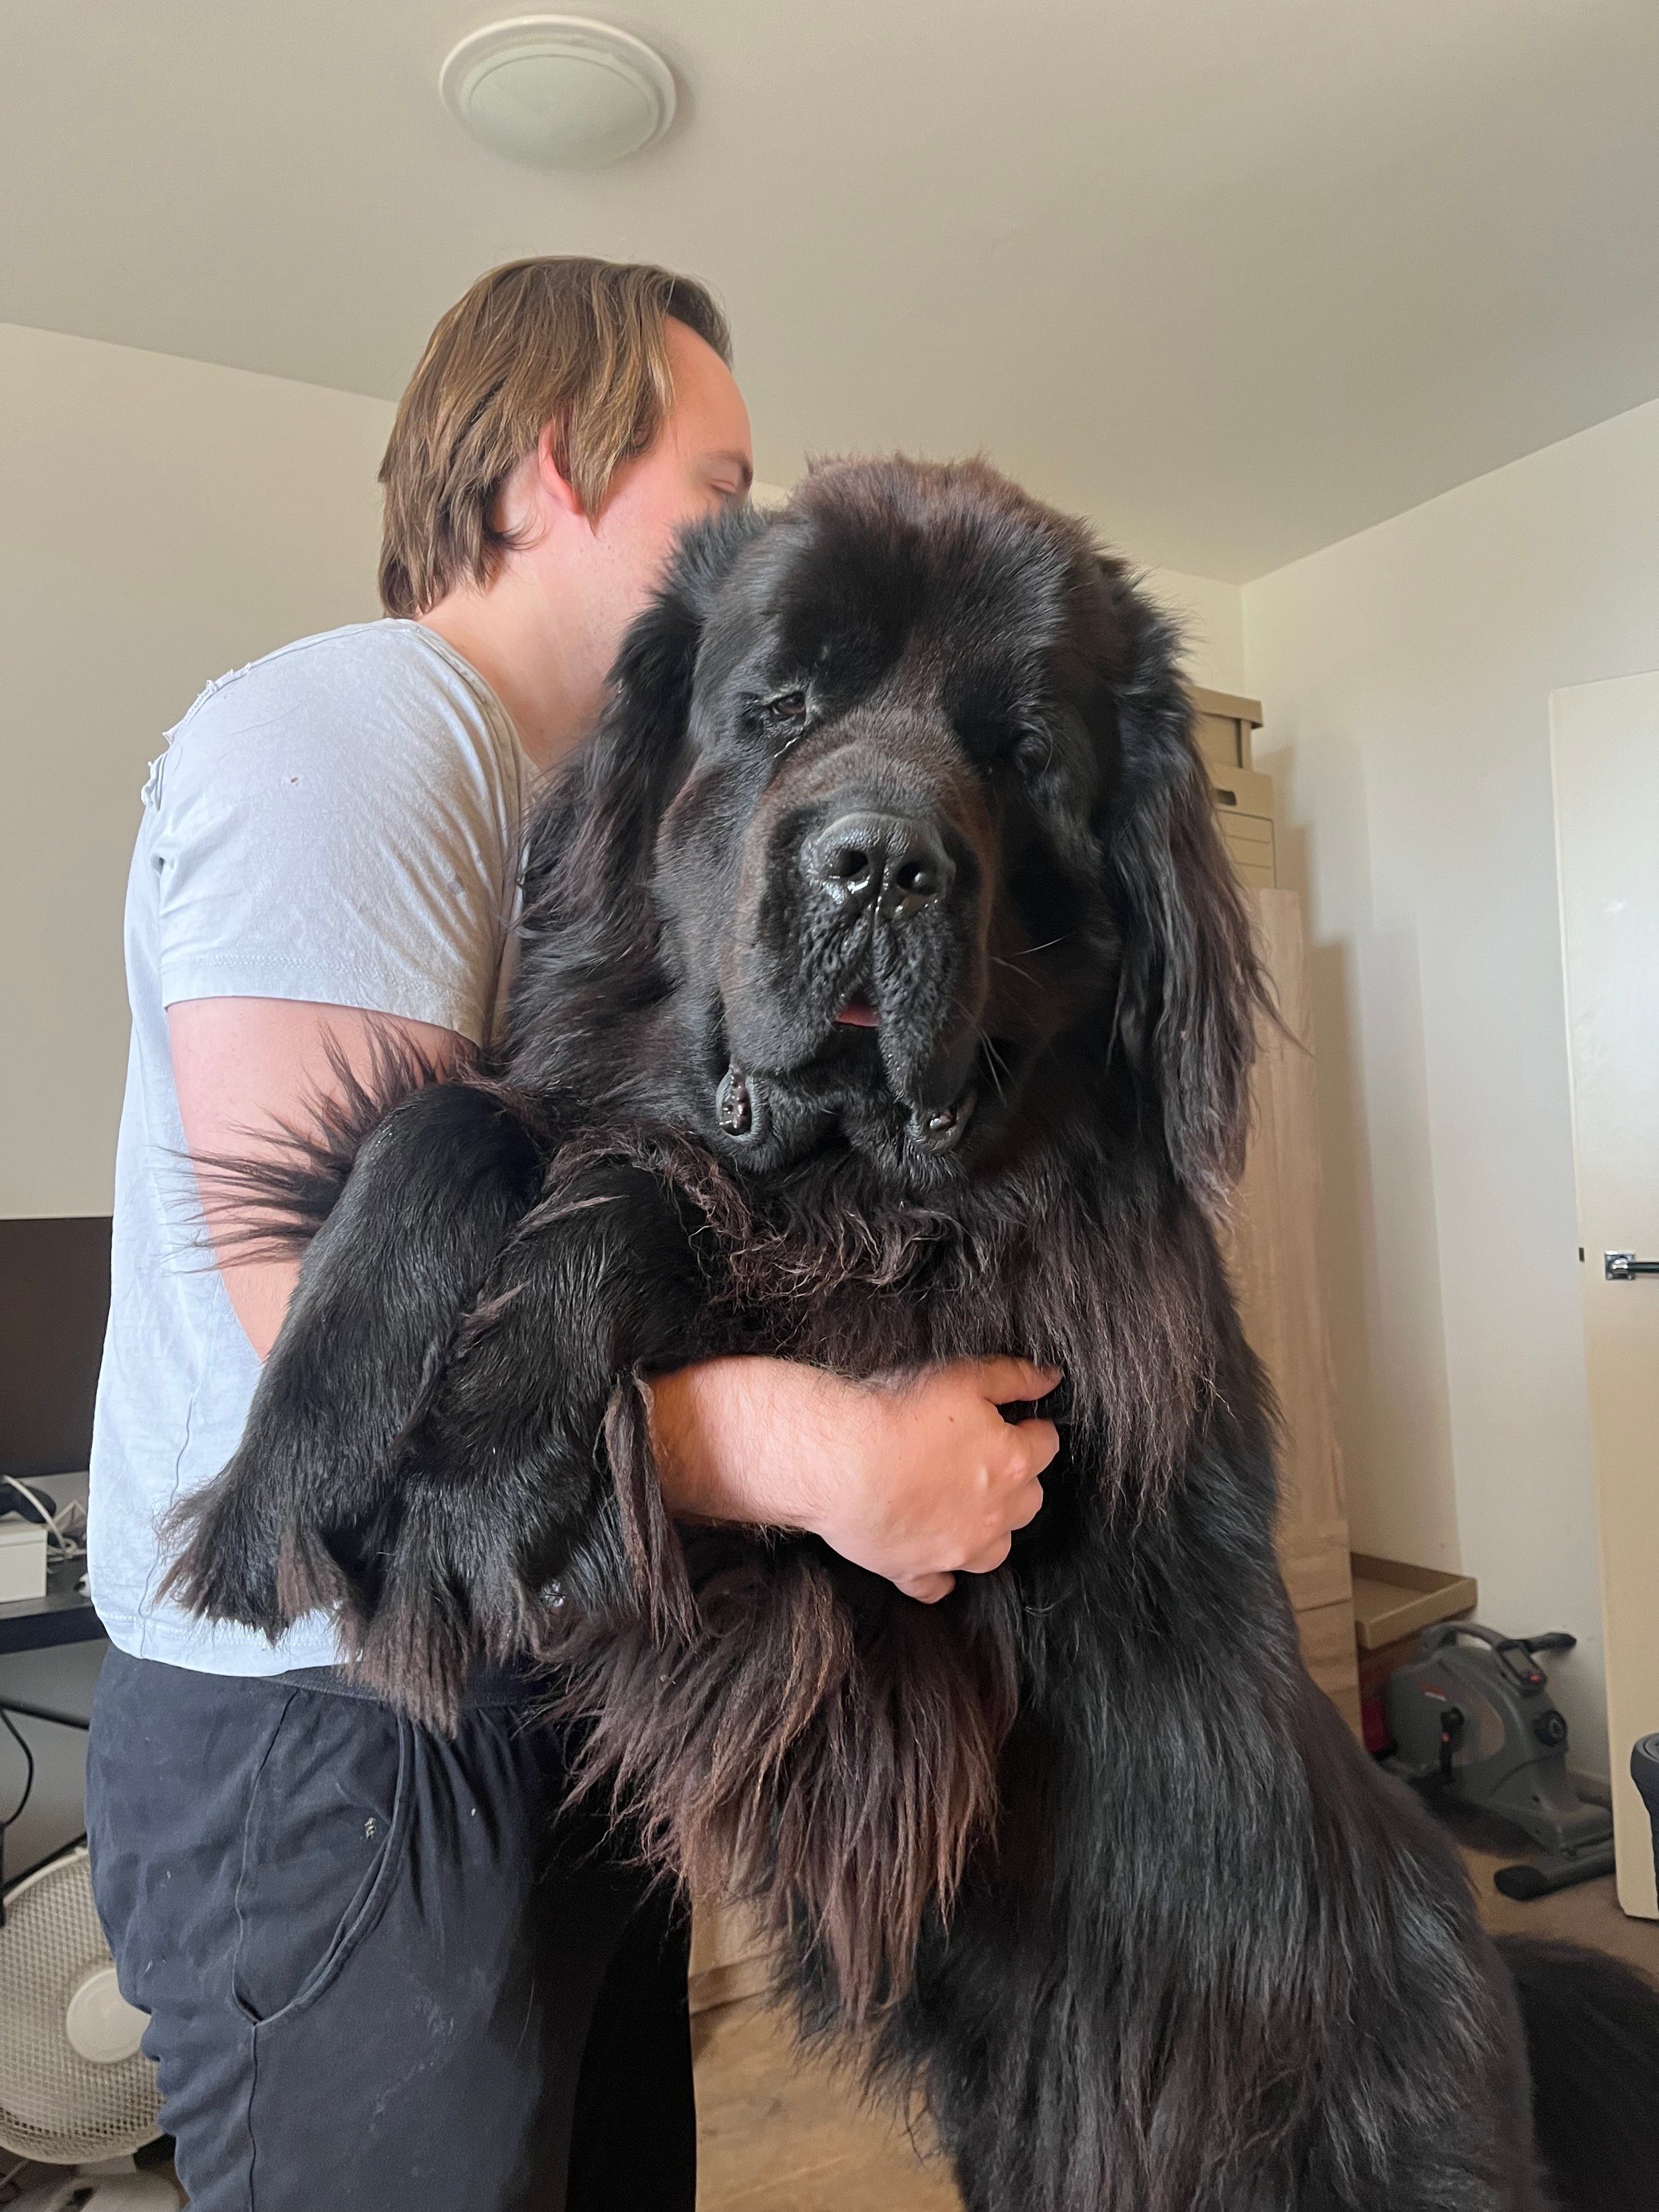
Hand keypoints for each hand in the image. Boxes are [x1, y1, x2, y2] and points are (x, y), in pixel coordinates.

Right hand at [649, 1355, 1059, 1601]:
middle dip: (1016, 1479)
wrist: (841, 1460)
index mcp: (1011, 1463)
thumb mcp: (962, 1376)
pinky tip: (933, 1560)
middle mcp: (995, 1514)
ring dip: (989, 1531)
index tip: (1014, 1421)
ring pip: (995, 1550)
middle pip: (1028, 1500)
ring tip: (965, 1507)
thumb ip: (1013, 1377)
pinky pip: (937, 1586)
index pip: (1045, 1445)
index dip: (1029, 1429)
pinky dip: (939, 1576)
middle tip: (984, 1458)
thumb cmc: (898, 1413)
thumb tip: (1050, 1379)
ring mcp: (957, 1550)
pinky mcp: (916, 1570)